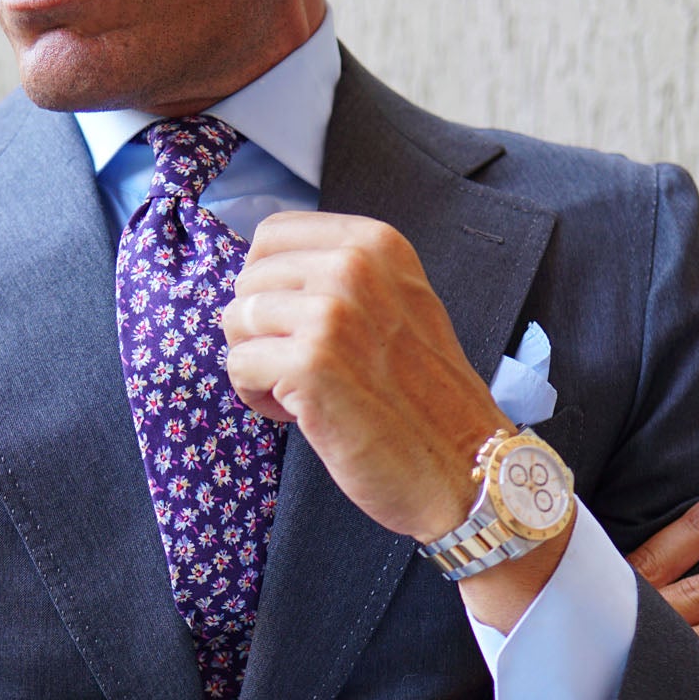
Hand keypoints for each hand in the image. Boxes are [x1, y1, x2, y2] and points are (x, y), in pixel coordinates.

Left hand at [222, 210, 508, 542]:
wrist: (462, 465)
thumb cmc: (426, 401)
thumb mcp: (399, 306)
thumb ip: (344, 280)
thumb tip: (269, 278)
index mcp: (376, 244)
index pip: (273, 234)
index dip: (266, 284)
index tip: (292, 325)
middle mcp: (354, 265)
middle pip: (249, 279)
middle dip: (259, 329)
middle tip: (297, 369)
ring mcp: (332, 312)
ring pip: (236, 320)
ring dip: (256, 364)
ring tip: (298, 392)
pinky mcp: (310, 363)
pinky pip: (238, 365)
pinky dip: (256, 397)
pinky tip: (297, 413)